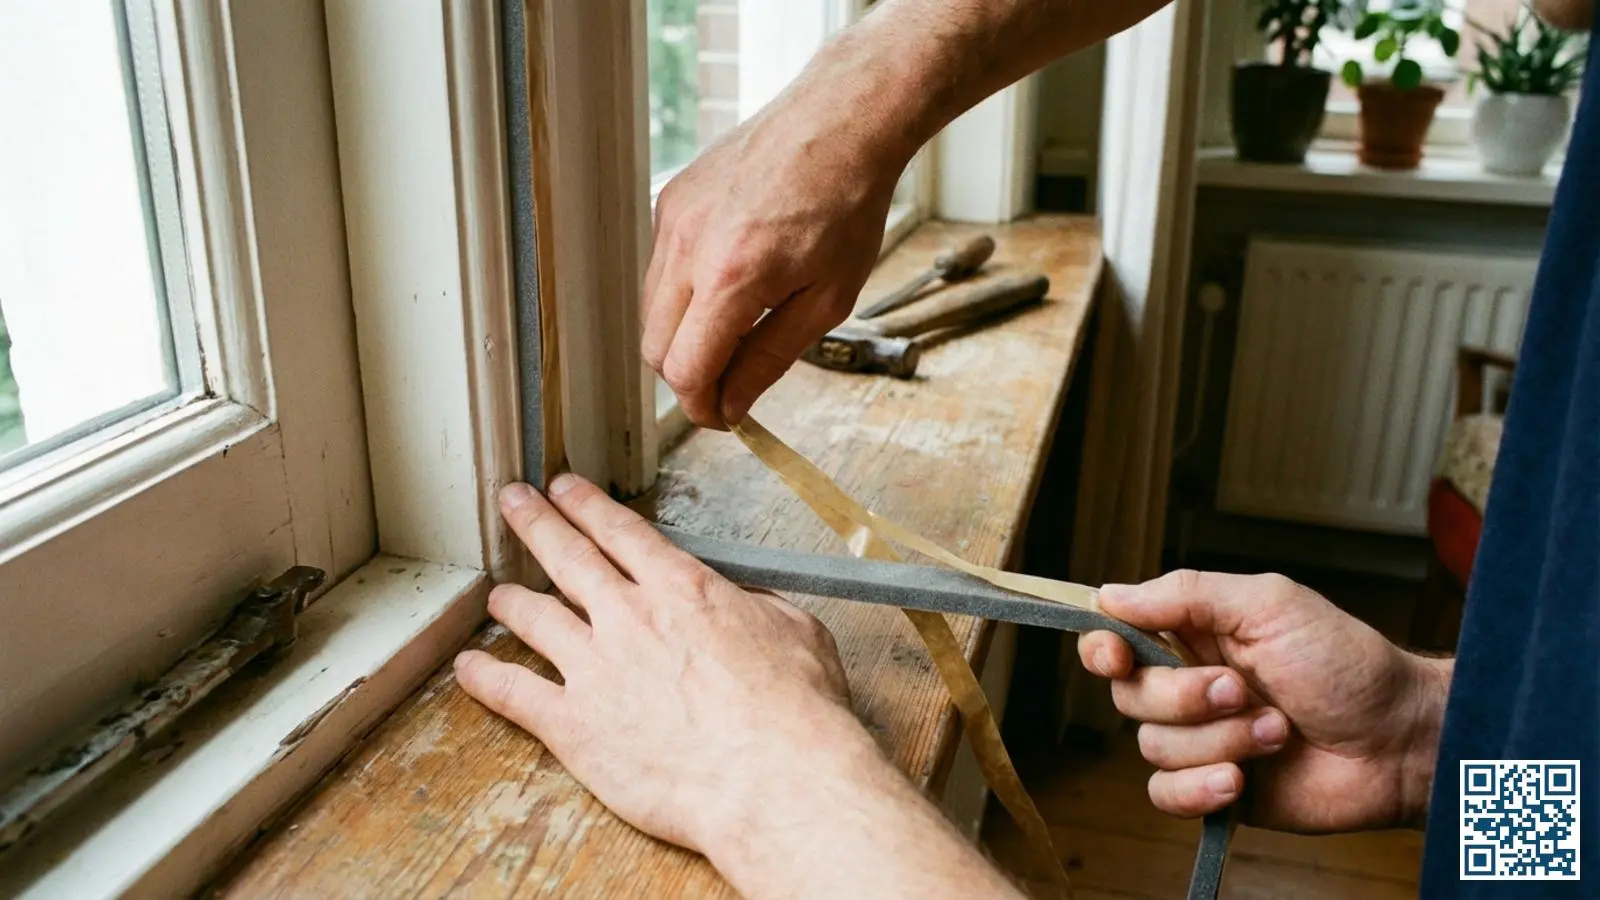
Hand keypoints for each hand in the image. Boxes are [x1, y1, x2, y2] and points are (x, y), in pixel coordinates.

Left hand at [454, 475, 857, 852]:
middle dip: (536, 523)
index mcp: (682, 589)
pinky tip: (469, 669)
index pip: (621, 532)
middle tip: (513, 502)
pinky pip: (513, 692)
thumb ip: (759, 605)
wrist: (772, 777)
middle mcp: (629, 617)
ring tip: (496, 594)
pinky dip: (484, 678)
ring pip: (534, 618)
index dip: (586, 505)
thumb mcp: (797, 632)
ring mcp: (595, 669)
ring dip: (510, 601)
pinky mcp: (573, 725)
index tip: (564, 487)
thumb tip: (745, 602)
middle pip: (568, 557)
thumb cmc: (796, 713)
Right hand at [642, 98, 906, 427]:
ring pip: (651, 311)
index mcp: (731, 278)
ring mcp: (672, 219)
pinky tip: (731, 277)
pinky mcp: (670, 199)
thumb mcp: (826, 301)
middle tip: (731, 381)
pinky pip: (660, 268)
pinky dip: (685, 291)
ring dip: (685, 334)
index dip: (703, 407)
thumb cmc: (847, 206)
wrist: (840, 123)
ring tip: (739, 324)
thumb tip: (732, 406)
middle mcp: (688, 246)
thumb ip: (769, 359)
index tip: (725, 417)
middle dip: (689, 377)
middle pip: (655, 349)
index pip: (685, 371)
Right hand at [1077, 570, 1451, 832]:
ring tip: (1276, 731)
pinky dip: (1199, 788)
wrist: (1400, 740)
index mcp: (1196, 636)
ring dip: (1217, 740)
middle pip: (1130, 695)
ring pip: (1152, 746)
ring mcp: (1203, 740)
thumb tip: (1108, 594)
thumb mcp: (1268, 604)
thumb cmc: (1347, 664)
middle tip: (1242, 690)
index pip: (1117, 638)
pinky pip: (1167, 794)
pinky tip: (1241, 780)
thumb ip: (1185, 594)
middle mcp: (1191, 687)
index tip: (1115, 653)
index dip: (1103, 647)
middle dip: (1183, 696)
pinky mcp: (1217, 790)